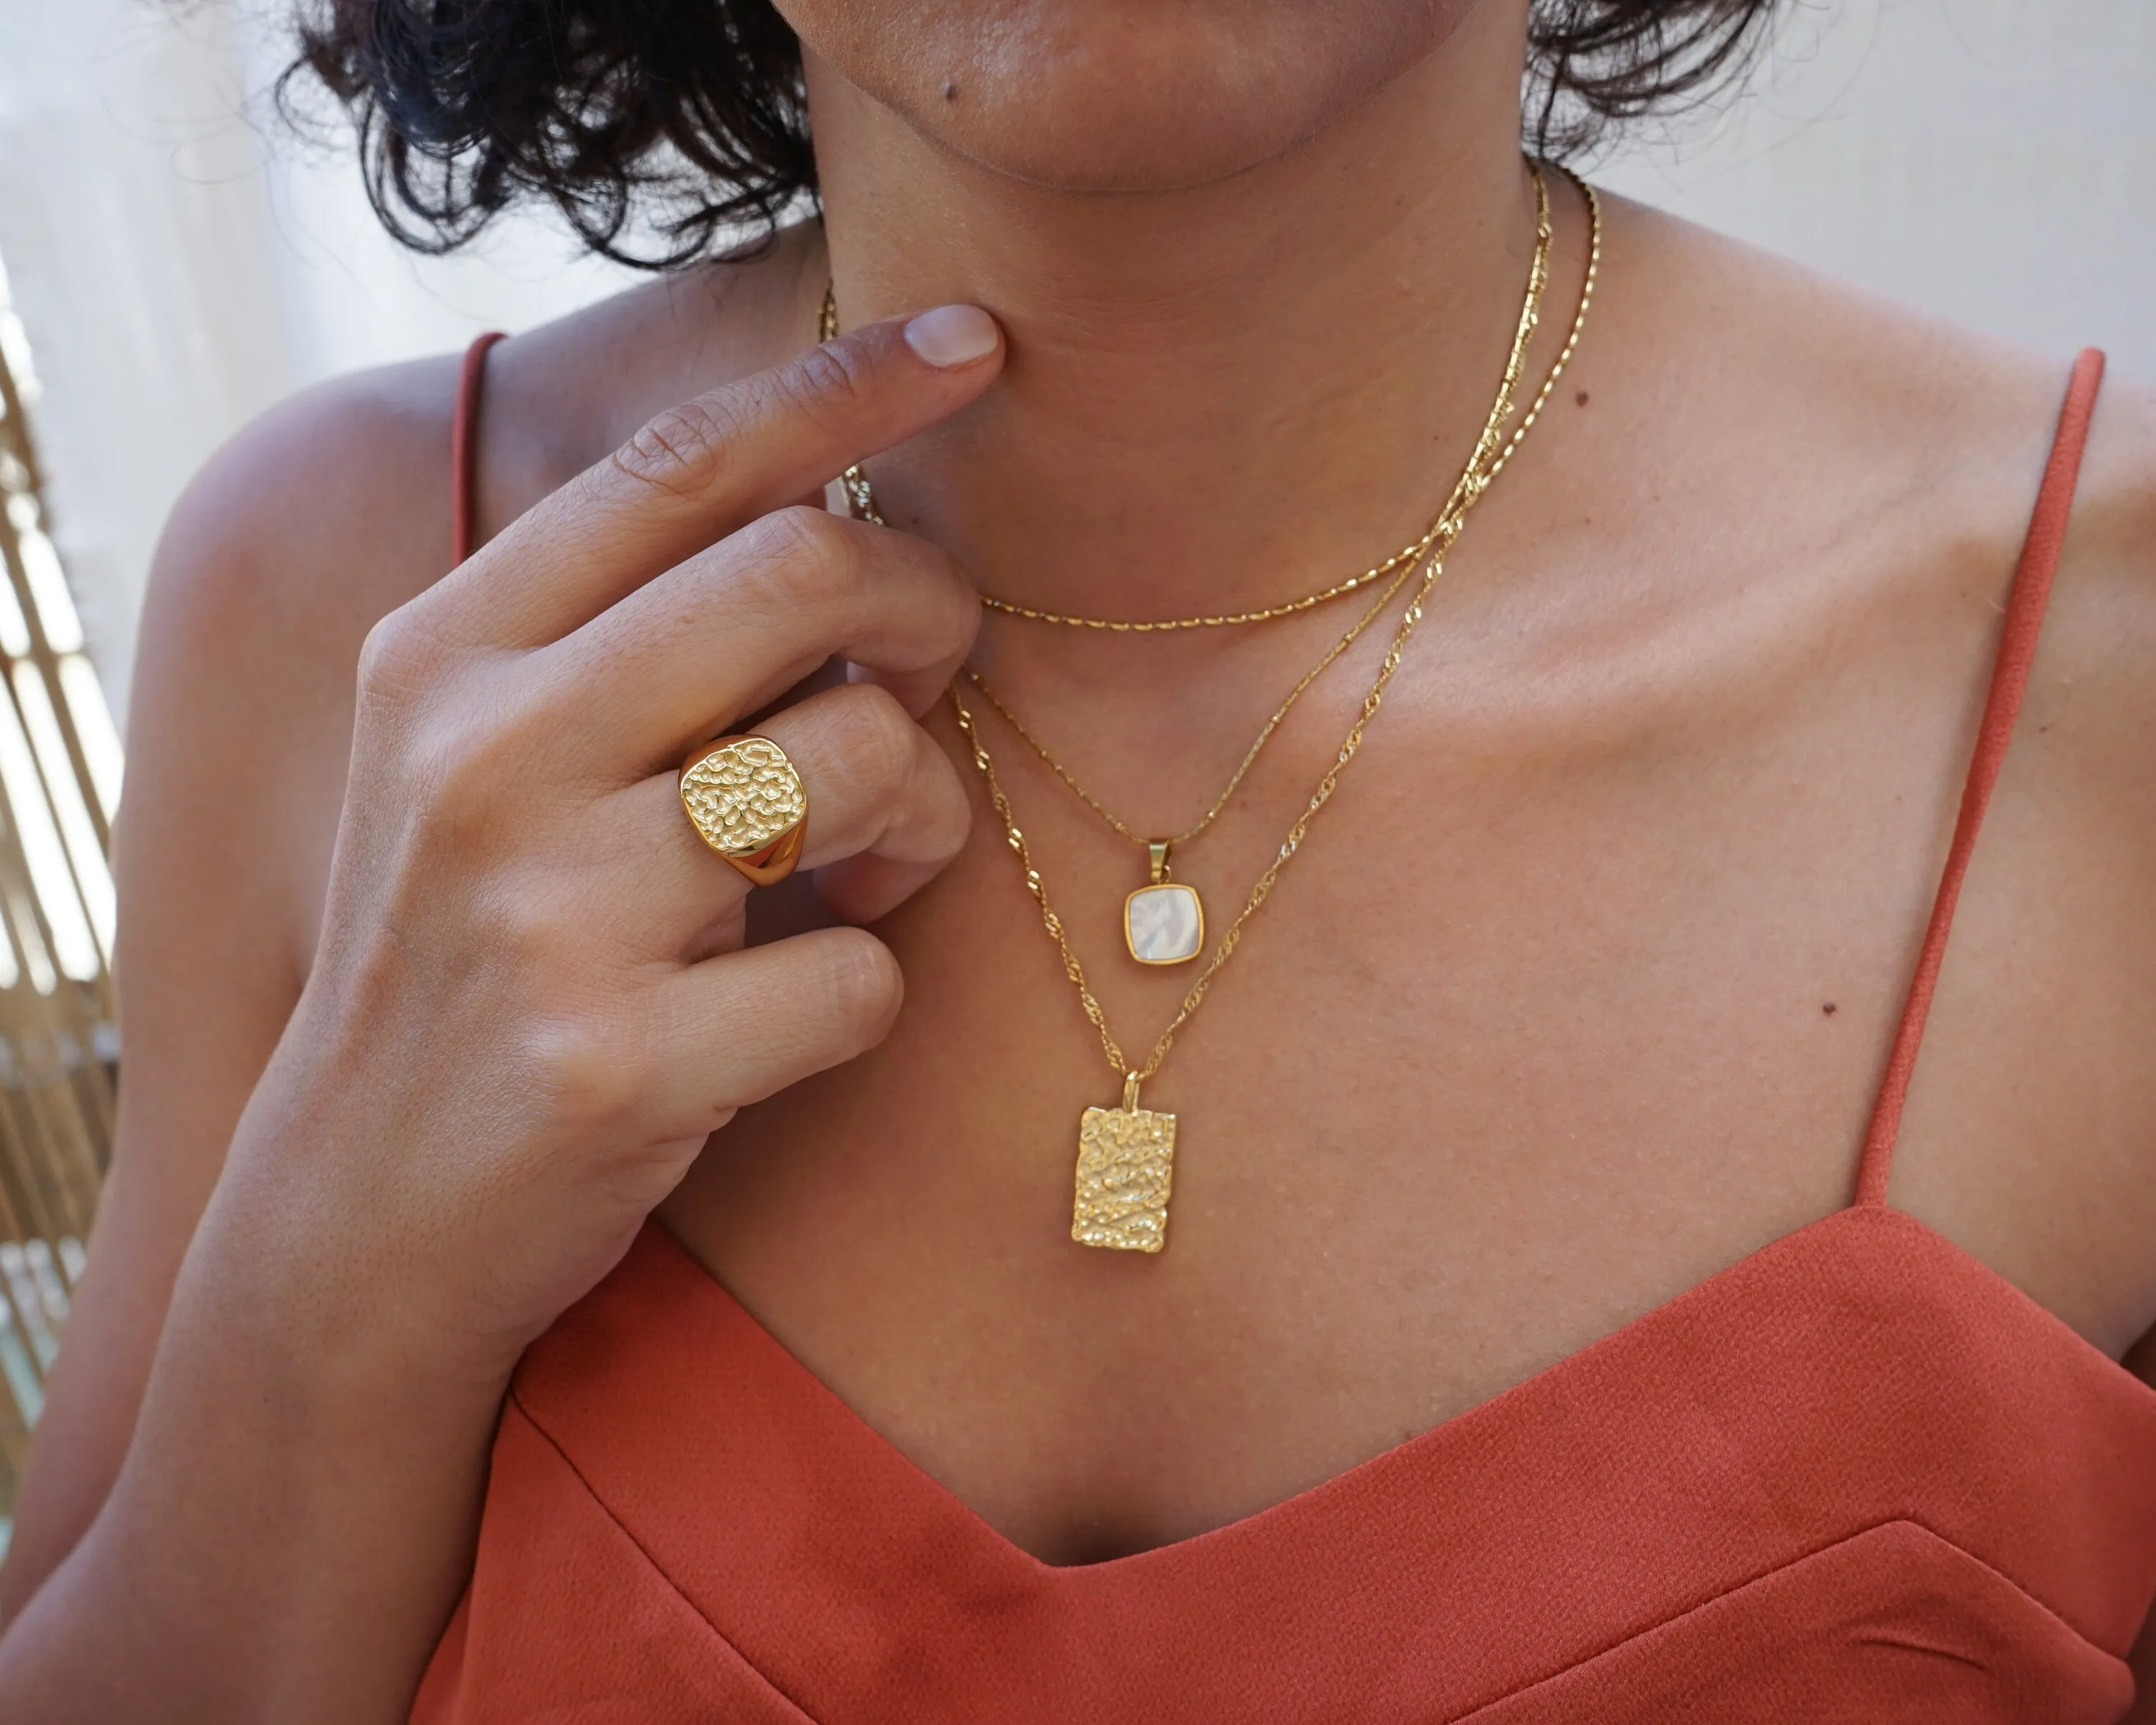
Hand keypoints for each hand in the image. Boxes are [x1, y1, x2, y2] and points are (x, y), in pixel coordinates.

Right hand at [213, 305, 1004, 1388]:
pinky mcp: (618, 1060)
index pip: (681, 463)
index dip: (849, 386)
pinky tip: (787, 1009)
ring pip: (867, 763)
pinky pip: (866, 970)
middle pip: (807, 576)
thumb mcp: (484, 761)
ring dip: (919, 818)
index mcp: (448, 653)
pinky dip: (866, 982)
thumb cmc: (472, 950)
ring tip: (859, 872)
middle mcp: (483, 753)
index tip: (980, 341)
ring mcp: (546, 911)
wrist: (361, 1207)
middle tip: (930, 670)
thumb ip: (623, 637)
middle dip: (925, 610)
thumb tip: (849, 519)